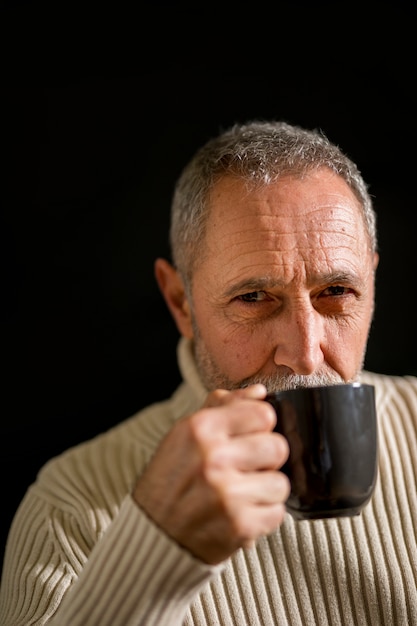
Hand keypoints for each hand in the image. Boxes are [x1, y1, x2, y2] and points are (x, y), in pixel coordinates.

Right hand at [133, 384, 289, 563]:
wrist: (151, 535)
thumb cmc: (170, 481)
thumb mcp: (185, 435)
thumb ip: (223, 408)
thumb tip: (259, 392)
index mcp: (200, 428)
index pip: (264, 414)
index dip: (260, 427)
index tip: (248, 439)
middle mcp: (213, 458)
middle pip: (277, 447)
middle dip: (266, 460)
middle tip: (245, 469)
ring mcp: (227, 493)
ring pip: (281, 483)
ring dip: (265, 491)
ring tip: (241, 494)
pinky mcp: (240, 526)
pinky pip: (277, 513)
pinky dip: (262, 516)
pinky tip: (240, 514)